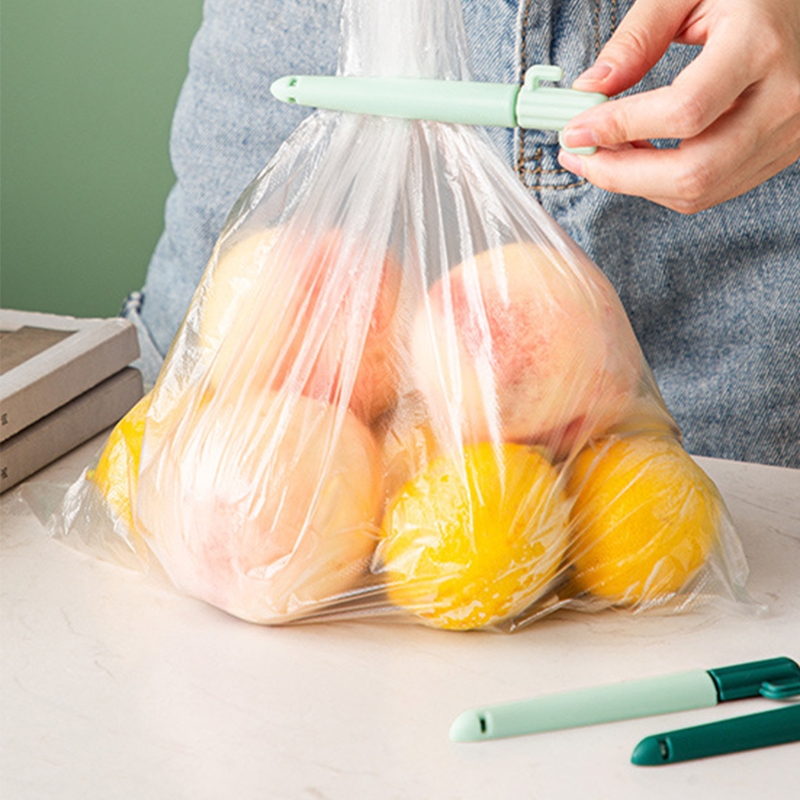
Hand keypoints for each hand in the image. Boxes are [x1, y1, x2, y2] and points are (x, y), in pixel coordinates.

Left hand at [556, 0, 799, 212]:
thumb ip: (637, 37)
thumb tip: (589, 88)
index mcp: (759, 47)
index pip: (684, 111)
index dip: (621, 128)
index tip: (576, 129)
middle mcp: (782, 100)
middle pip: (692, 171)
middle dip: (621, 174)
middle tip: (579, 156)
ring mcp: (786, 134)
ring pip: (698, 191)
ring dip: (637, 183)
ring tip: (602, 154)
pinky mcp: (778, 153)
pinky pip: (710, 190)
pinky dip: (662, 184)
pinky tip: (639, 157)